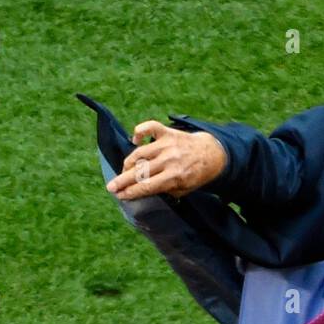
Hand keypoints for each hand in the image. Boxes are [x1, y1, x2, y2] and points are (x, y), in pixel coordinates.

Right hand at [105, 120, 228, 200]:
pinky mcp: (168, 132)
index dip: (131, 192)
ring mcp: (167, 144)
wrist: (211, 154)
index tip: (120, 195)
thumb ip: (165, 190)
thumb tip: (143, 190)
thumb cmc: (195, 175)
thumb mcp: (183, 190)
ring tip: (123, 171)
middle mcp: (169, 160)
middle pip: (140, 171)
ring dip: (129, 162)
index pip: (146, 186)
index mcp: (174, 177)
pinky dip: (140, 131)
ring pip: (140, 152)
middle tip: (111, 187)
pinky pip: (150, 127)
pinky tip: (134, 139)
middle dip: (123, 181)